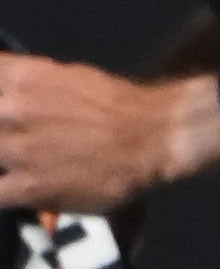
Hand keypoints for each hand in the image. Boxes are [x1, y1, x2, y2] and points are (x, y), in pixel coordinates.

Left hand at [0, 58, 219, 212]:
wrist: (155, 136)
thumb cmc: (117, 105)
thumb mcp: (70, 78)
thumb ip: (29, 85)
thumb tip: (9, 92)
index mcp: (25, 79)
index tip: (5, 114)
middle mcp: (12, 109)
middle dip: (3, 131)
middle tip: (13, 140)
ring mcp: (17, 150)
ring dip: (5, 156)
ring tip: (18, 160)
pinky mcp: (26, 186)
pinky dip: (1, 190)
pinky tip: (11, 188)